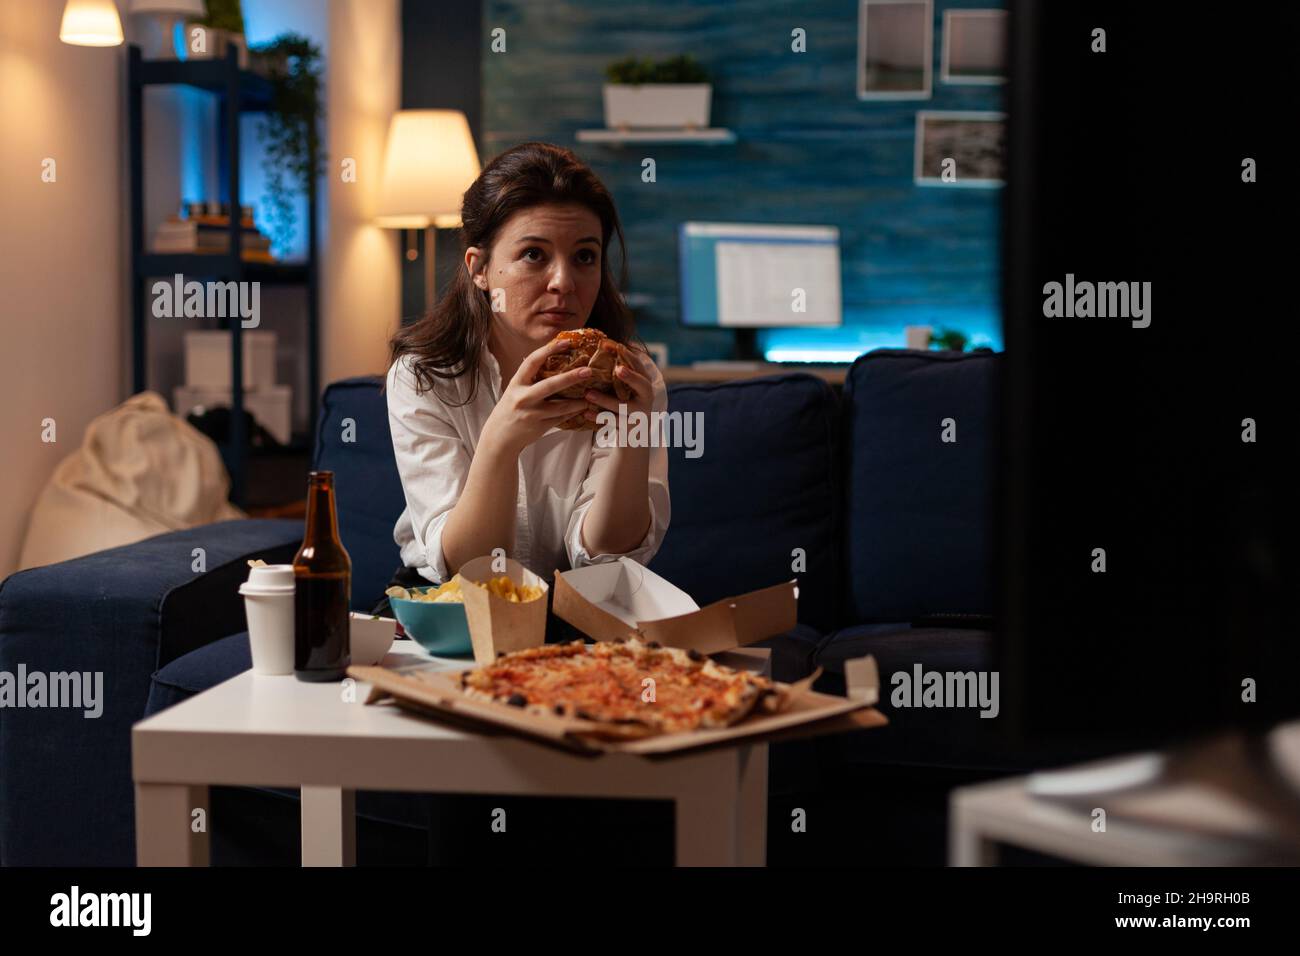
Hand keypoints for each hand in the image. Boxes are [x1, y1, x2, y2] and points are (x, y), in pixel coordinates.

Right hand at [481, 337, 593, 455]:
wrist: (500, 436)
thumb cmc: (510, 408)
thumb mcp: (515, 389)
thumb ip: (531, 377)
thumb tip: (552, 357)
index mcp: (516, 383)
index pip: (533, 361)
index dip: (549, 349)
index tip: (566, 342)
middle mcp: (523, 397)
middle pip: (550, 385)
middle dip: (570, 377)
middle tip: (587, 371)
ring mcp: (532, 414)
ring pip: (560, 406)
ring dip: (578, 401)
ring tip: (590, 395)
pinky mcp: (540, 427)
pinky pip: (561, 418)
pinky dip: (573, 412)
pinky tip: (582, 408)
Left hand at [580, 345, 655, 429]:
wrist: (636, 436)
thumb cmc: (625, 404)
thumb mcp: (626, 387)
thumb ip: (618, 371)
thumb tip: (602, 343)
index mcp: (644, 383)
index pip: (639, 365)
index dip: (627, 354)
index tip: (612, 345)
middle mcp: (646, 397)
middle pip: (642, 385)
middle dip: (631, 377)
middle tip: (618, 369)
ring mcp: (639, 414)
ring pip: (623, 407)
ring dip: (605, 400)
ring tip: (588, 394)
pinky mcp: (629, 428)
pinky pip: (613, 423)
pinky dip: (598, 418)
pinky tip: (586, 413)